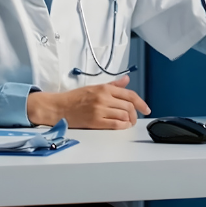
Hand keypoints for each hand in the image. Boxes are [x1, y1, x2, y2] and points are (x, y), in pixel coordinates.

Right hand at [26, 75, 150, 129]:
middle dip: (135, 114)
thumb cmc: (76, 98)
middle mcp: (103, 98)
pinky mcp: (95, 121)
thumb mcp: (95, 87)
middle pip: (128, 107)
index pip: (129, 95)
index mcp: (104, 88)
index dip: (141, 103)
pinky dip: (122, 126)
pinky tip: (122, 126)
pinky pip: (115, 125)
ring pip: (123, 116)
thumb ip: (113, 85)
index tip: (146, 109)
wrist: (60, 107)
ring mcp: (100, 110)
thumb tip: (126, 80)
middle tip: (134, 118)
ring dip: (129, 121)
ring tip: (128, 122)